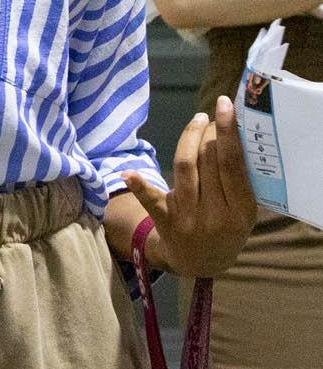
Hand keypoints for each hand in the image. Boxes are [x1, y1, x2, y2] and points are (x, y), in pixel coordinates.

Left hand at [122, 94, 257, 278]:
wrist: (200, 261)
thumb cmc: (225, 224)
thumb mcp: (242, 209)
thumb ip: (239, 178)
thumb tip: (231, 130)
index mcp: (241, 212)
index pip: (232, 165)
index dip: (228, 133)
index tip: (225, 106)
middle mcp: (216, 215)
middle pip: (209, 161)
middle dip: (210, 132)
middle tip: (214, 116)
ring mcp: (189, 218)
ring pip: (185, 167)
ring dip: (189, 138)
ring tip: (198, 121)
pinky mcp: (165, 220)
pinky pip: (151, 200)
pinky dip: (139, 186)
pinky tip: (127, 173)